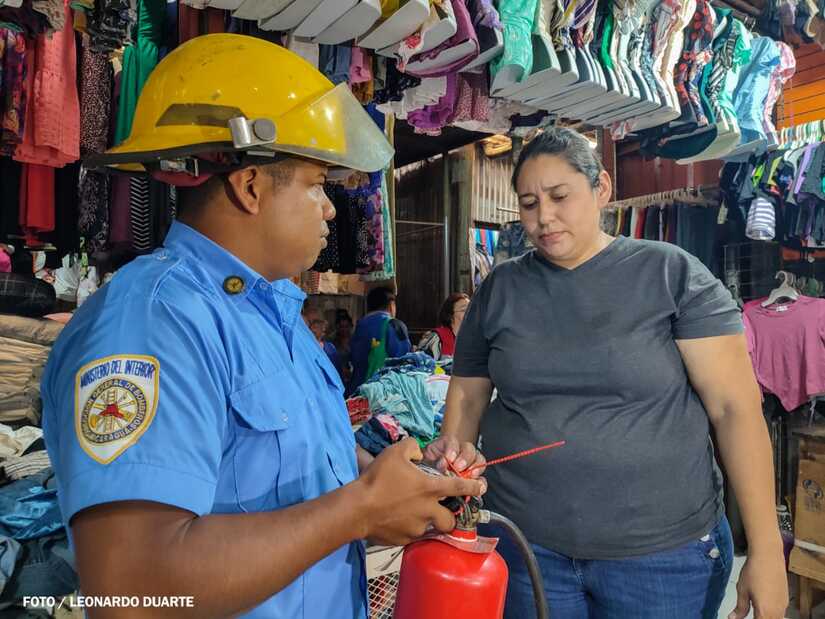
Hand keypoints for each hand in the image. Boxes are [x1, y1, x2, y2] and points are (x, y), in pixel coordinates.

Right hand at [357, 438, 484, 545]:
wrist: (358, 509)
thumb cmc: (378, 479)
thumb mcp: (395, 452)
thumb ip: (412, 447)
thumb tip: (418, 451)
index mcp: (429, 489)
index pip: (459, 487)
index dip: (473, 487)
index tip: (481, 488)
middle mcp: (428, 510)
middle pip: (450, 520)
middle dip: (450, 517)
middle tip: (440, 511)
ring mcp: (416, 528)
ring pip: (430, 529)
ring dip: (428, 523)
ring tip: (416, 517)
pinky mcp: (404, 540)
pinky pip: (412, 536)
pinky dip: (409, 529)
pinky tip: (397, 522)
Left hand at [727, 551, 788, 618]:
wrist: (768, 556)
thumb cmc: (753, 571)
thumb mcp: (742, 590)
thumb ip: (740, 608)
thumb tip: (733, 618)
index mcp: (765, 612)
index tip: (741, 618)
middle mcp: (777, 612)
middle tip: (748, 614)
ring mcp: (783, 606)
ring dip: (765, 617)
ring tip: (754, 612)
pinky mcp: (785, 600)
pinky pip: (780, 613)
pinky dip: (771, 614)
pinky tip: (763, 606)